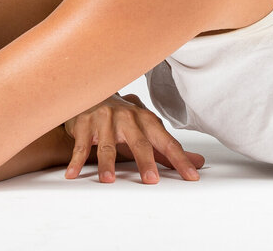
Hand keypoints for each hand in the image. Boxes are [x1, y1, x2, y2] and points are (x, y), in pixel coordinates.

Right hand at [62, 93, 202, 183]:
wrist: (92, 92)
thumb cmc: (122, 118)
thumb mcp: (146, 130)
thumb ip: (169, 150)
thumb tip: (198, 163)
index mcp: (145, 120)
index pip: (166, 142)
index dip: (179, 160)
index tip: (191, 176)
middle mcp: (126, 117)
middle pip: (138, 141)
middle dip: (145, 160)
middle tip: (151, 179)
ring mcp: (104, 119)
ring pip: (107, 144)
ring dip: (106, 163)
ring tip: (108, 180)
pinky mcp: (83, 123)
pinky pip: (81, 145)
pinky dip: (76, 160)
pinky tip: (73, 174)